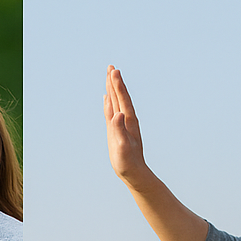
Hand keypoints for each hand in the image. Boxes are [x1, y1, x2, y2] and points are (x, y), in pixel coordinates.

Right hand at [104, 66, 150, 186]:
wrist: (133, 172)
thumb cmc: (128, 162)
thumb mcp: (123, 147)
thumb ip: (119, 130)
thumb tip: (117, 115)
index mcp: (128, 121)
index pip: (123, 99)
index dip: (118, 85)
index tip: (114, 71)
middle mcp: (126, 120)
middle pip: (120, 97)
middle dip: (115, 82)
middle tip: (111, 67)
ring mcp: (121, 124)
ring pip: (116, 102)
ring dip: (113, 89)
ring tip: (109, 76)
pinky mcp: (116, 130)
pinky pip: (112, 112)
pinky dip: (110, 102)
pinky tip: (107, 98)